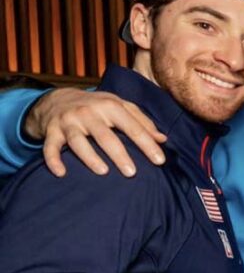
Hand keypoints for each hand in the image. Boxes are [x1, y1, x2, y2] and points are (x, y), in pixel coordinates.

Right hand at [25, 88, 165, 177]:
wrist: (58, 98)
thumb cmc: (97, 106)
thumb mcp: (120, 106)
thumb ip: (142, 122)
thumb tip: (163, 139)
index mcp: (110, 106)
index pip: (132, 127)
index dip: (146, 144)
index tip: (160, 161)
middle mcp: (88, 113)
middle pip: (105, 136)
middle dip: (119, 154)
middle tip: (132, 173)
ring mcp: (68, 122)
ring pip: (78, 141)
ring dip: (89, 157)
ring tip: (103, 172)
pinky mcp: (51, 131)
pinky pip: (50, 147)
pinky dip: (53, 159)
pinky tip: (61, 173)